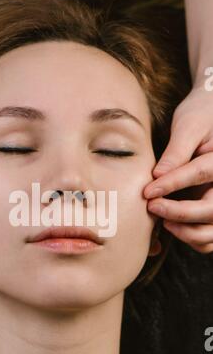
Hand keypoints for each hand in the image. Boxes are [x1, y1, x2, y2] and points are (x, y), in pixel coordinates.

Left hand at [144, 85, 212, 252]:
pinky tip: (172, 225)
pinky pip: (210, 237)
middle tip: (152, 207)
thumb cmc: (202, 115)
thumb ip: (176, 151)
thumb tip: (157, 176)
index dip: (172, 185)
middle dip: (180, 213)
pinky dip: (192, 238)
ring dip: (187, 232)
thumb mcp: (188, 125)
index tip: (147, 192)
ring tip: (162, 220)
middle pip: (212, 210)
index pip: (201, 174)